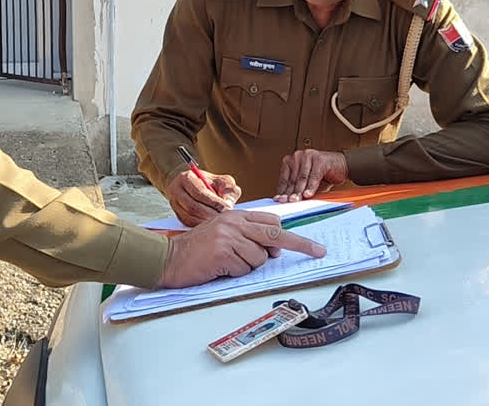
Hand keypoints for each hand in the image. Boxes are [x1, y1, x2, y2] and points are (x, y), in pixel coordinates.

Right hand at [158, 211, 326, 288]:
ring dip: (248, 266)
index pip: (272, 222)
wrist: (168, 257)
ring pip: (259, 258)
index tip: (311, 245)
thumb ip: (246, 237)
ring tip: (227, 263)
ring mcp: (229, 236)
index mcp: (236, 216)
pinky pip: (244, 268)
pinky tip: (219, 268)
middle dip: (301, 244)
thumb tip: (273, 249)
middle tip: (319, 252)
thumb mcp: (222, 235)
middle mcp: (234, 222)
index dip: (291, 235)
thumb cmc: (196, 250)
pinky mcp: (223, 252)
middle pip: (276, 234)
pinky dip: (235, 273)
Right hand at [166, 169, 241, 226]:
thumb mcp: (220, 180)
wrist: (194, 185)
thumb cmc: (209, 183)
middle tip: (224, 218)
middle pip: (192, 206)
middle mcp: (176, 190)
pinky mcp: (177, 214)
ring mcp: (174, 203)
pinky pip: (188, 223)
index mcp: (186, 178)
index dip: (214, 201)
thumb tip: (228, 200)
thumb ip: (227, 187)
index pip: (199, 192)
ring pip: (189, 217)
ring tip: (220, 222)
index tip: (227, 207)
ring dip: (206, 221)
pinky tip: (211, 225)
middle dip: (210, 213)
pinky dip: (200, 226)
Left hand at [275, 149, 348, 201]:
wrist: (342, 165)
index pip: (285, 179)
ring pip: (302, 178)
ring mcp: (309, 156)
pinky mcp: (320, 160)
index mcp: (291, 160)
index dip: (282, 191)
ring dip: (299, 191)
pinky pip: (314, 176)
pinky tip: (308, 194)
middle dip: (290, 192)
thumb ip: (298, 189)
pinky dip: (311, 187)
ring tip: (296, 200)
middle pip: (293, 179)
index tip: (279, 200)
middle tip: (287, 202)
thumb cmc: (324, 174)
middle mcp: (298, 156)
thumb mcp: (308, 182)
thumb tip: (288, 201)